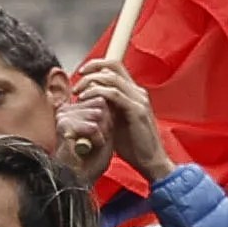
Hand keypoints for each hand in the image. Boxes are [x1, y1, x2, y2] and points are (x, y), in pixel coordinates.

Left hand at [67, 60, 169, 177]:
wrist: (151, 161)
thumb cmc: (133, 145)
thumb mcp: (116, 122)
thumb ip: (107, 108)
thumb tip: (88, 99)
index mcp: (134, 93)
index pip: (115, 67)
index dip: (96, 65)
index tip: (81, 74)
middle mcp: (138, 92)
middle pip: (113, 66)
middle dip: (91, 70)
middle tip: (76, 84)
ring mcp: (139, 100)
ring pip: (111, 77)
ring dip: (90, 82)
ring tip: (78, 92)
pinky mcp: (136, 110)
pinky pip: (114, 94)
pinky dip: (97, 93)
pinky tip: (85, 99)